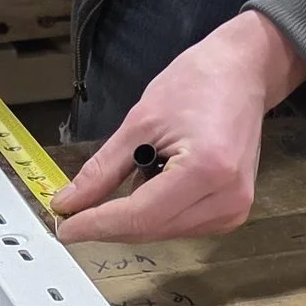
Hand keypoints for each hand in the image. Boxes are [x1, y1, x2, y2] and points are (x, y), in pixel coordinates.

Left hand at [49, 9, 305, 243]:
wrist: (241, 73)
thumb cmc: (196, 84)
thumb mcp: (139, 122)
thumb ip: (102, 170)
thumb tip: (70, 203)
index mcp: (206, 170)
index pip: (140, 216)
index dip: (97, 225)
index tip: (64, 226)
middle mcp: (227, 198)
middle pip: (151, 229)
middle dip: (108, 223)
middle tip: (73, 211)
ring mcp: (234, 209)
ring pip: (163, 232)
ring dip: (133, 215)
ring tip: (138, 168)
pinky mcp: (233, 212)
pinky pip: (179, 225)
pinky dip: (155, 211)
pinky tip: (156, 179)